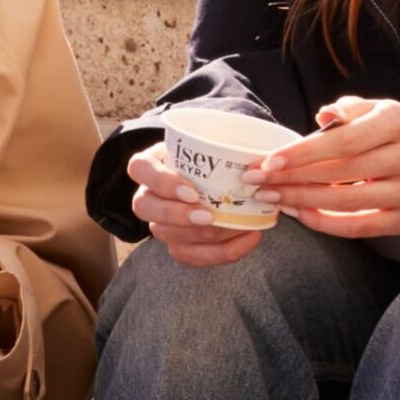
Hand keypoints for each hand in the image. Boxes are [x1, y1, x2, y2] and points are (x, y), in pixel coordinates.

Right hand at [126, 143, 266, 267]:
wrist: (212, 178)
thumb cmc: (208, 157)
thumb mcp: (211, 143)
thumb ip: (224, 145)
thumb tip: (259, 160)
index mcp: (150, 165)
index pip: (140, 168)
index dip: (163, 183)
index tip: (192, 192)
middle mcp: (148, 195)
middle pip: (145, 208)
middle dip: (178, 216)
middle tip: (209, 216)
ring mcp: (159, 223)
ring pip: (168, 236)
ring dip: (204, 237)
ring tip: (237, 227)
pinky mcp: (176, 244)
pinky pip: (190, 256)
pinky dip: (221, 253)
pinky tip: (248, 239)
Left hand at [254, 97, 399, 244]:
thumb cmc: (390, 133)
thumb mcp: (373, 110)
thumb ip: (347, 110)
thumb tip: (325, 115)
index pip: (346, 140)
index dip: (305, 153)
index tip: (269, 161)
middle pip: (343, 172)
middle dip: (294, 178)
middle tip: (257, 181)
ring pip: (349, 202)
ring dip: (303, 202)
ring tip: (272, 197)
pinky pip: (359, 228)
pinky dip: (325, 224)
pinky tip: (299, 214)